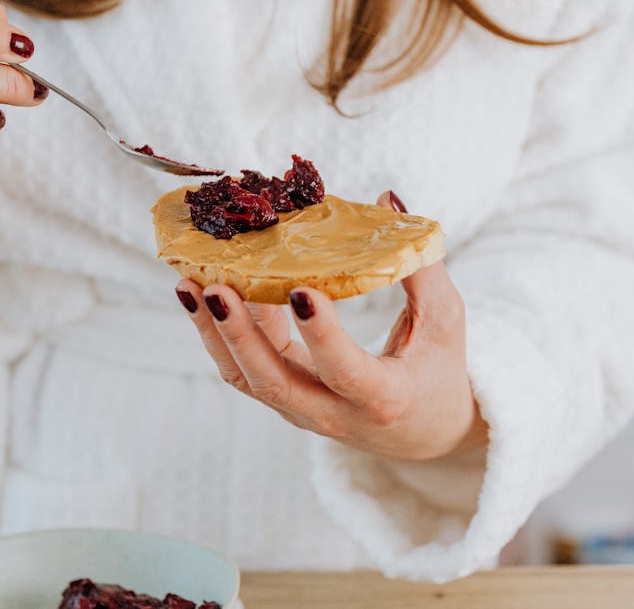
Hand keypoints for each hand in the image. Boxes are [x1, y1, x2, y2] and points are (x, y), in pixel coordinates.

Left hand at [176, 192, 486, 460]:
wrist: (421, 433)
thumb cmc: (437, 370)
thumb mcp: (444, 321)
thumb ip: (419, 265)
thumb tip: (387, 199)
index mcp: (383, 398)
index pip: (344, 370)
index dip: (321, 334)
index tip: (298, 289)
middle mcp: (334, 413)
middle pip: (273, 383)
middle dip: (237, 335)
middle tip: (212, 287)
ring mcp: (301, 410)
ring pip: (246, 378)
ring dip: (214, 332)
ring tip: (189, 286)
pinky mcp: (283, 398)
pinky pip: (245, 368)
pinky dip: (224, 330)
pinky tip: (209, 289)